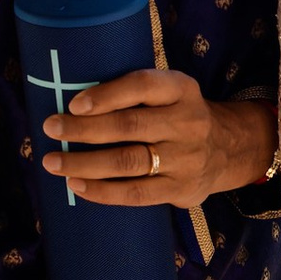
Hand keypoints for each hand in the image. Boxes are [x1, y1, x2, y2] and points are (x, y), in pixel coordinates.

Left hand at [39, 66, 274, 210]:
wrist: (230, 148)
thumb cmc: (180, 115)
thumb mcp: (172, 91)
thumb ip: (136, 93)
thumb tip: (73, 105)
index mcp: (182, 89)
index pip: (143, 86)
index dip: (106, 95)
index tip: (73, 104)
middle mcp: (187, 122)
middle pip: (129, 126)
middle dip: (83, 129)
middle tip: (50, 129)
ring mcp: (185, 159)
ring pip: (128, 162)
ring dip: (84, 163)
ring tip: (54, 163)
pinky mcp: (181, 189)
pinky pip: (136, 193)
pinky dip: (103, 192)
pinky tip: (78, 186)